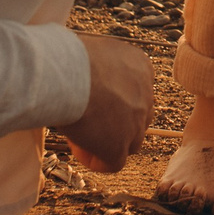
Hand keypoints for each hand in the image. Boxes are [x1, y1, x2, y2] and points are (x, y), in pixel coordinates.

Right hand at [56, 31, 153, 172]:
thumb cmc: (69, 55)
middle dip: (116, 122)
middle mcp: (145, 96)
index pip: (136, 90)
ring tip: (80, 134)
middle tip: (88, 118)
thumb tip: (86, 74)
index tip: (91, 97)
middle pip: (136, 117)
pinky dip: (96, 160)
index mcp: (141, 67)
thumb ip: (101, 66)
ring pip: (129, 142)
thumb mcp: (95, 51)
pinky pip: (113, 163)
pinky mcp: (119, 147)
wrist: (67, 72)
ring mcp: (135, 124)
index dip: (114, 99)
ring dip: (107, 142)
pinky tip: (79, 149)